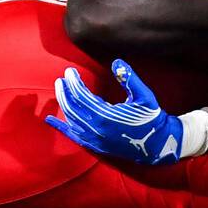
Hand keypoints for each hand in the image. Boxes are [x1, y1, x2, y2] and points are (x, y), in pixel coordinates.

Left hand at [46, 59, 185, 164]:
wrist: (157, 145)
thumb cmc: (151, 118)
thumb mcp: (144, 96)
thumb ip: (130, 78)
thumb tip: (117, 62)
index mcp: (106, 116)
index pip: (82, 96)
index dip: (74, 82)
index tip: (70, 71)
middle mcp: (96, 129)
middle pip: (72, 107)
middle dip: (65, 91)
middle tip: (63, 78)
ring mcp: (94, 139)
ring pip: (71, 119)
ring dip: (63, 102)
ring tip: (60, 88)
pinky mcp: (95, 145)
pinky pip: (73, 135)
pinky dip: (60, 126)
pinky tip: (50, 119)